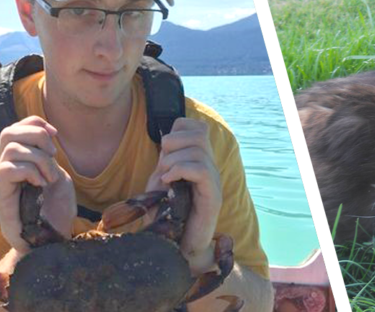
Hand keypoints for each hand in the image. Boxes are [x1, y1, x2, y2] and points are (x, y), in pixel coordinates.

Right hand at [0, 116, 75, 252]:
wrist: (53, 241)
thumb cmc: (56, 212)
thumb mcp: (57, 176)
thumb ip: (48, 156)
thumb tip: (47, 132)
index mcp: (19, 163)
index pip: (15, 128)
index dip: (34, 123)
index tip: (55, 134)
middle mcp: (6, 171)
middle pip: (7, 132)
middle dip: (36, 135)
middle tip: (53, 154)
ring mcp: (1, 185)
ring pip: (11, 149)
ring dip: (38, 158)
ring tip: (49, 176)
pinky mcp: (0, 198)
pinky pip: (8, 169)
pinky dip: (30, 171)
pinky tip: (41, 184)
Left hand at [146, 118, 222, 273]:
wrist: (177, 247)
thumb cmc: (167, 217)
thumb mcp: (161, 183)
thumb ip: (165, 162)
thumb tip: (165, 139)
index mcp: (199, 161)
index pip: (197, 126)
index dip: (178, 129)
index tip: (164, 150)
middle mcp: (210, 167)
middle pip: (200, 132)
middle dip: (174, 141)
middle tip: (162, 164)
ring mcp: (213, 181)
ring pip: (198, 150)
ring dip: (173, 160)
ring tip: (164, 178)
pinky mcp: (212, 197)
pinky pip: (201, 169)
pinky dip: (180, 170)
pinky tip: (169, 182)